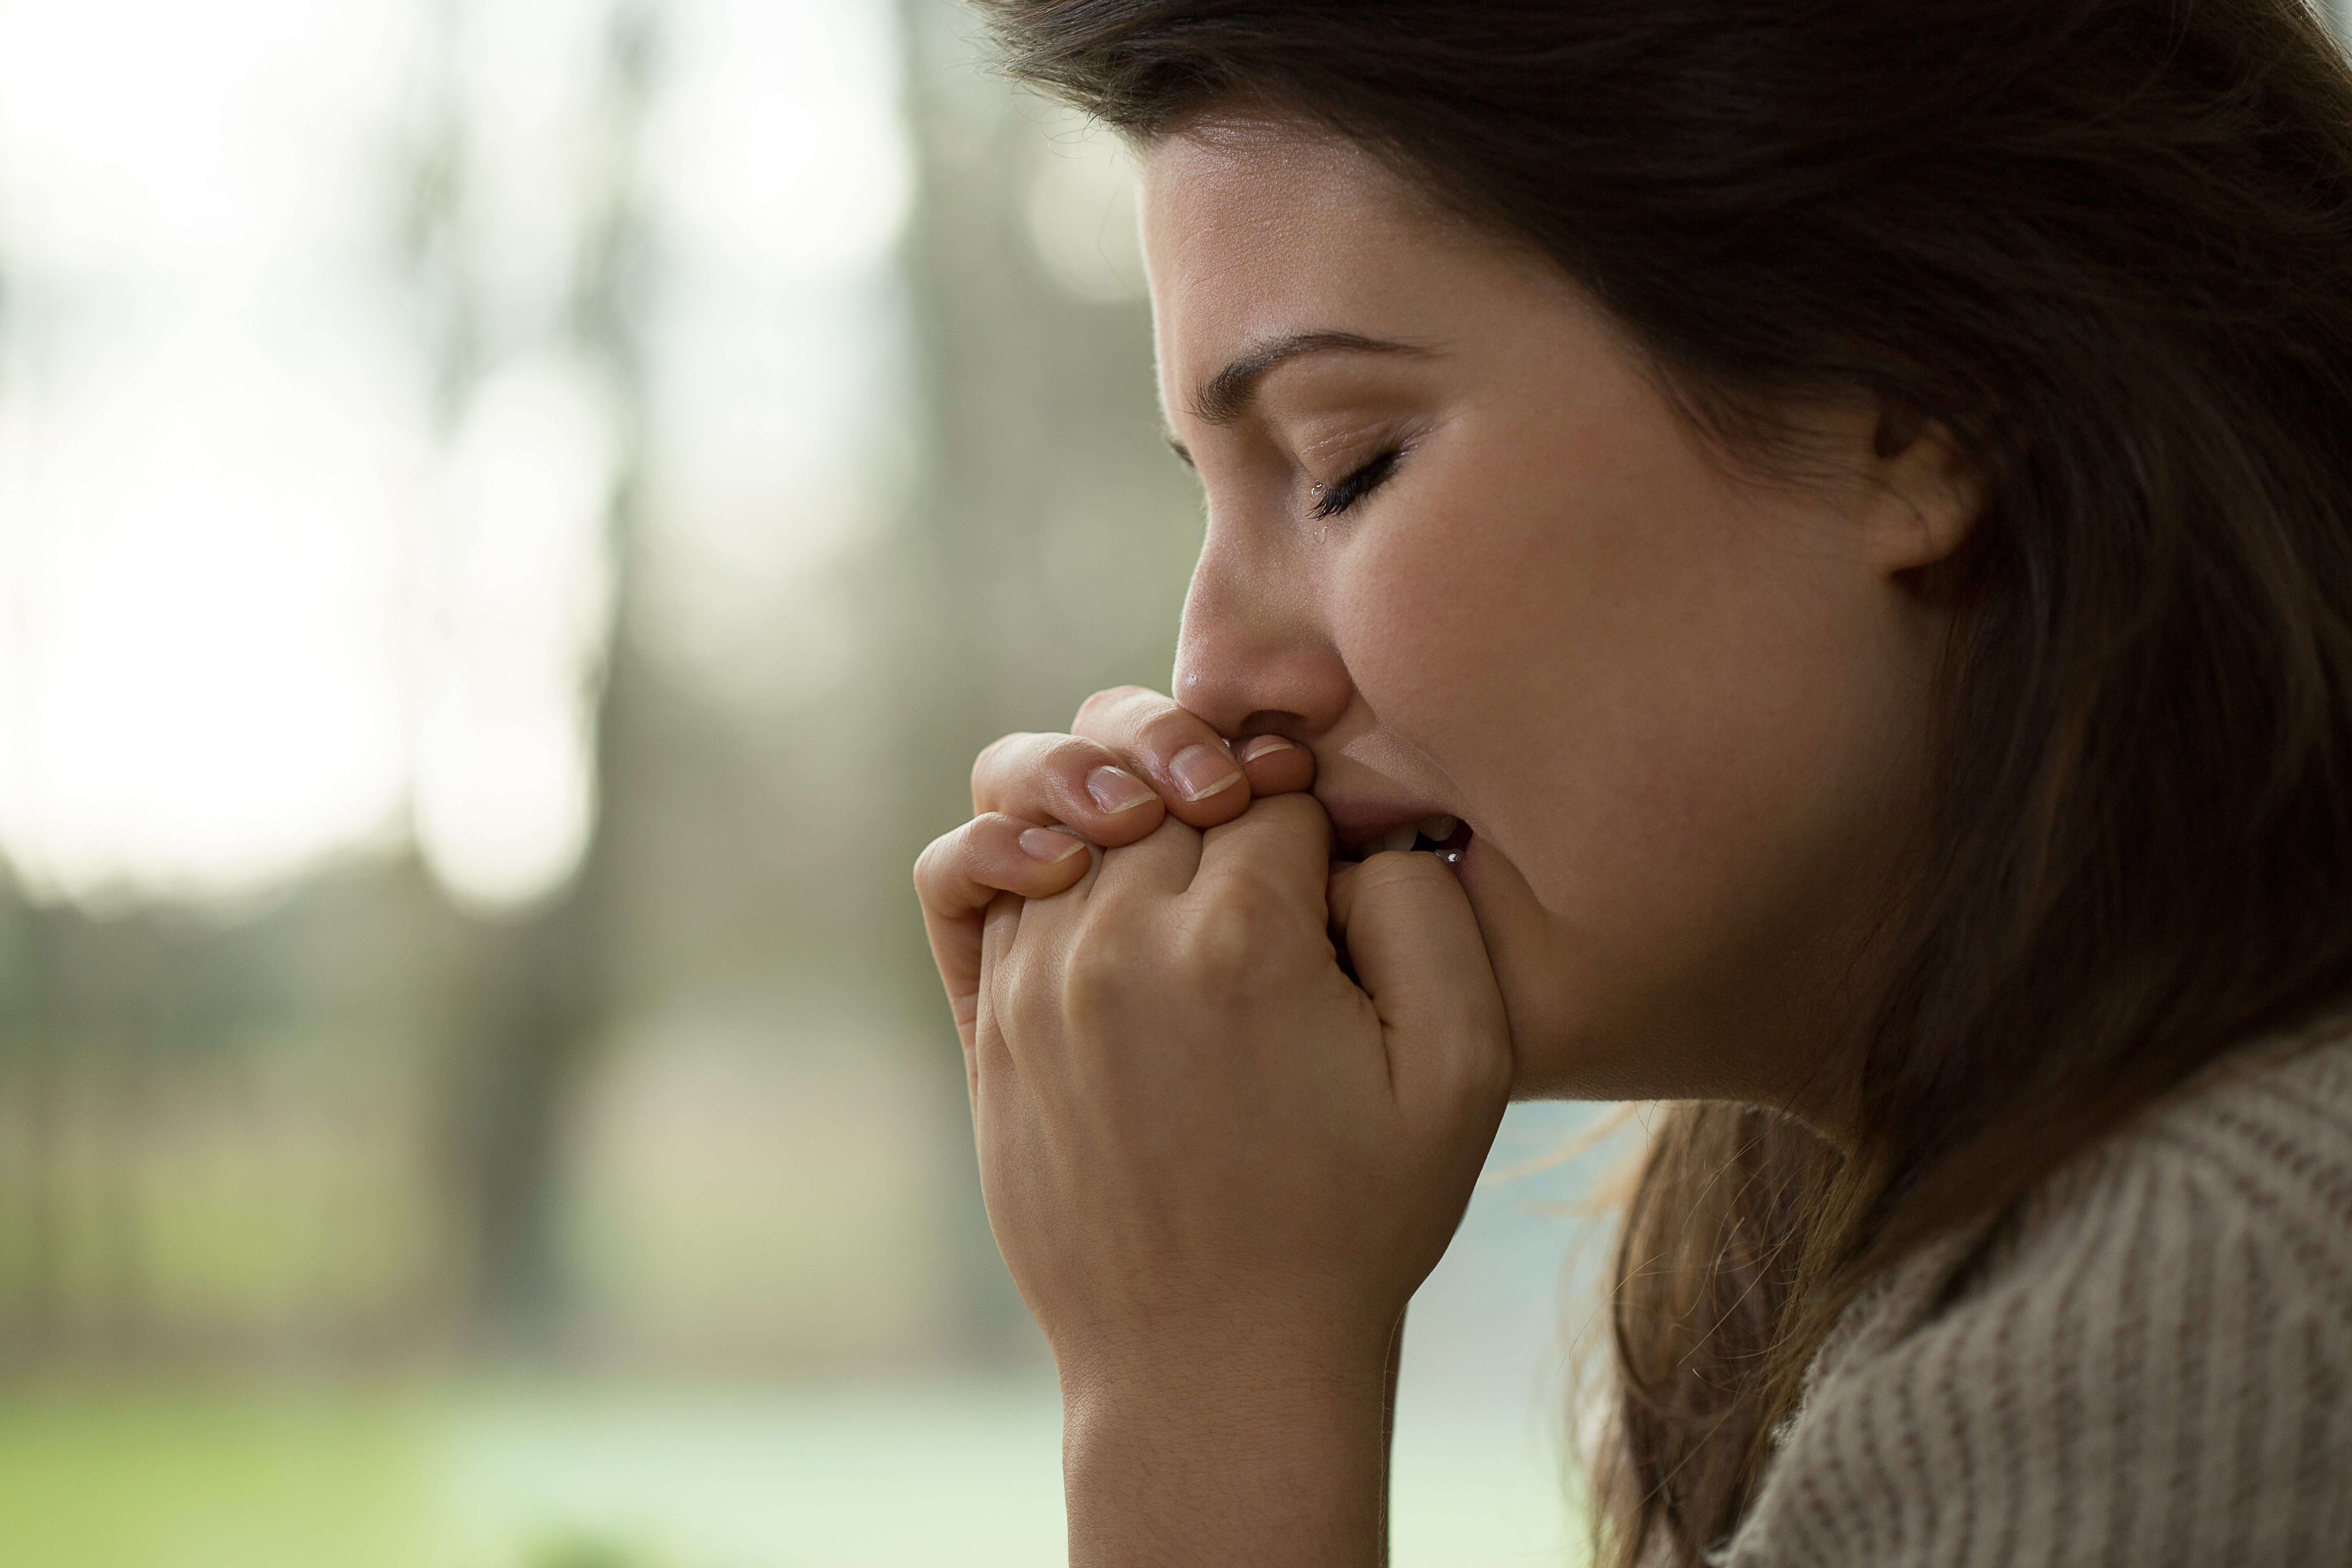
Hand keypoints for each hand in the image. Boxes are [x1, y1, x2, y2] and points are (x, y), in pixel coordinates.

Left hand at [969, 794, 1512, 1562]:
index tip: (1330, 865)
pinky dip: (1005, 838)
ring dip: (1118, 792)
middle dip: (1217, 783)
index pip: (1268, 783)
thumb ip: (1427, 914)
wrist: (1215, 1361)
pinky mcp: (988, 1023)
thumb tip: (1355, 834)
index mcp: (1240, 942)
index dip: (1312, 805)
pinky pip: (961, 872)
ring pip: (1054, 794)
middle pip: (1158, 767)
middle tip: (1262, 849)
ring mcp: (1037, 981)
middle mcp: (1119, 944)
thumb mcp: (1460, 1071)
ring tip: (1171, 837)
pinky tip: (1062, 860)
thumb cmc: (1354, 1223)